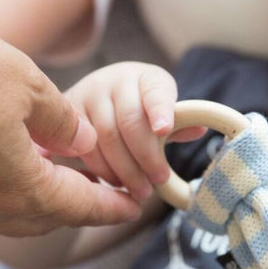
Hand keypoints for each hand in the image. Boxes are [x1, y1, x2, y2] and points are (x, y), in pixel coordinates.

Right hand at [0, 13, 141, 235]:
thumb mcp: (25, 82)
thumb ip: (61, 120)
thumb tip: (81, 141)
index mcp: (17, 185)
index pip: (77, 207)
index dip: (109, 206)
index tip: (134, 207)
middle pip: (40, 218)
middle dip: (73, 207)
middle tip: (99, 192)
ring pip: (0, 210)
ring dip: (31, 197)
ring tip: (52, 172)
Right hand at [63, 62, 202, 201]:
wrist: (100, 96)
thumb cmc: (141, 109)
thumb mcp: (163, 112)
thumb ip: (179, 122)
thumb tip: (198, 130)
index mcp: (147, 78)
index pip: (155, 92)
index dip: (160, 110)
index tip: (164, 129)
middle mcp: (116, 81)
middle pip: (130, 122)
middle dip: (146, 156)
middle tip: (158, 181)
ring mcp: (89, 95)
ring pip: (106, 137)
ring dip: (125, 169)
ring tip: (139, 190)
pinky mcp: (69, 115)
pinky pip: (85, 147)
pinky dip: (102, 170)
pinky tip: (115, 182)